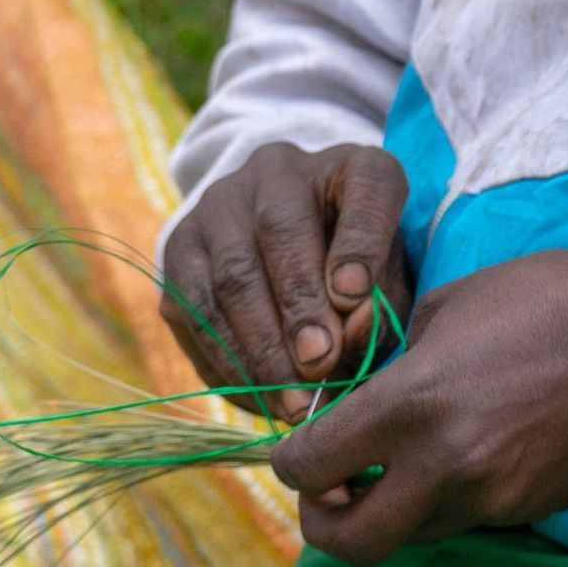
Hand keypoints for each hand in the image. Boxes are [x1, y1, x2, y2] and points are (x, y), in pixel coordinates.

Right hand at [159, 141, 410, 420]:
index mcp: (352, 167)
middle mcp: (280, 170)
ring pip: (231, 274)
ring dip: (261, 345)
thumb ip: (380, 304)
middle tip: (318, 364)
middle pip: (282, 231)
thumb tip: (348, 336)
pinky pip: (194, 307)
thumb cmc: (356, 271)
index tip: (354, 295)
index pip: (366, 186)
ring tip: (289, 399)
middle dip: (299, 306)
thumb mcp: (387, 281)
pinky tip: (254, 393)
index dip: (360, 240)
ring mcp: (220, 203)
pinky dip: (227, 357)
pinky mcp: (181, 245)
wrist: (287, 249)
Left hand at [272, 248, 567, 562]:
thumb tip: (362, 396)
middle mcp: (443, 466)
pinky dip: (448, 497)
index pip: (308, 469)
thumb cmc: (548, 298)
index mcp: (411, 405)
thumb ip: (392, 362)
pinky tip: (469, 450)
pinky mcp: (528, 511)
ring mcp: (490, 498)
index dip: (292, 462)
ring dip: (391, 510)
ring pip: (410, 535)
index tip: (307, 444)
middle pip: (349, 545)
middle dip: (326, 522)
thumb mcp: (448, 305)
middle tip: (333, 488)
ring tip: (404, 461)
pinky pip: (464, 519)